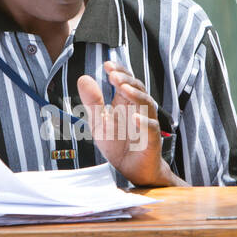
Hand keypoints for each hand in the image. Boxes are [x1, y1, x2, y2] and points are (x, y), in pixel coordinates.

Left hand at [77, 62, 171, 185]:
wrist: (132, 171)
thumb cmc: (118, 145)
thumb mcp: (98, 123)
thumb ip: (92, 102)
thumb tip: (83, 78)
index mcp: (126, 103)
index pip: (126, 81)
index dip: (119, 72)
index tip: (107, 65)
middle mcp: (139, 110)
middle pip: (137, 89)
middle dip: (126, 80)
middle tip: (113, 75)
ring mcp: (147, 124)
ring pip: (147, 105)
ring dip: (135, 95)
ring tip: (122, 88)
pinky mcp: (152, 141)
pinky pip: (151, 129)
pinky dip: (144, 123)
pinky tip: (134, 118)